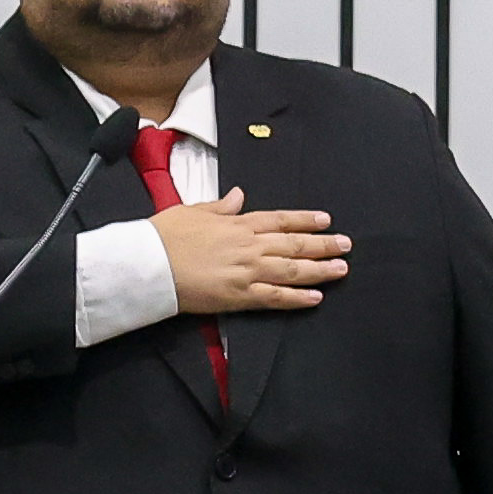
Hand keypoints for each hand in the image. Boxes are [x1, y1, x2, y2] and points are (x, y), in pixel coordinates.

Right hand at [157, 191, 346, 316]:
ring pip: (292, 270)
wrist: (146, 265)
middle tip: (346, 245)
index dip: (305, 220)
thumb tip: (239, 195)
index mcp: (237, 224)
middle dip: (323, 244)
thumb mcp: (192, 211)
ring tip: (341, 269)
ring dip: (320, 270)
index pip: (280, 219)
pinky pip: (275, 298)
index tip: (326, 220)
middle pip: (294, 244)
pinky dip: (297, 298)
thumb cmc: (163, 236)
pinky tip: (316, 298)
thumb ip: (220, 206)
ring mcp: (246, 272)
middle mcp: (248, 246)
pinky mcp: (238, 296)